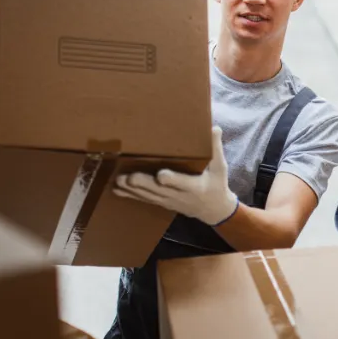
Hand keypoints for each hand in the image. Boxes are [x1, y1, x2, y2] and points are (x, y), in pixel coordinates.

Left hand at [113, 127, 238, 225]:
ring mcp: (168, 201)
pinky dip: (131, 196)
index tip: (160, 175)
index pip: (182, 183)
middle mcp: (179, 196)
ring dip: (132, 190)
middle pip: (159, 190)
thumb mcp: (220, 168)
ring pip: (148, 196)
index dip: (171, 180)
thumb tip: (214, 128)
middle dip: (143, 184)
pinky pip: (145, 200)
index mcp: (195, 187)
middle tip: (128, 177)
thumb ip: (215, 149)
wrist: (213, 210)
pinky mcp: (162, 203)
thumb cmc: (217, 185)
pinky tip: (117, 190)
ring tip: (118, 181)